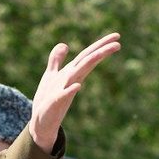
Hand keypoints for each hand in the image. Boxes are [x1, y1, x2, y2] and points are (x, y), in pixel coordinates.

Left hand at [27, 33, 122, 151]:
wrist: (40, 122)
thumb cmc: (48, 99)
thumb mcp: (51, 75)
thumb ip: (57, 60)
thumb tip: (64, 44)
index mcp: (71, 72)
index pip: (87, 55)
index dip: (100, 45)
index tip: (117, 35)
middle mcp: (71, 80)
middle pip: (87, 62)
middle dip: (101, 52)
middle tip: (118, 44)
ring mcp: (64, 90)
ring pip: (77, 74)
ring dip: (88, 64)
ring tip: (100, 54)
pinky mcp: (55, 103)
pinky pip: (63, 95)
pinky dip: (69, 90)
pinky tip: (77, 86)